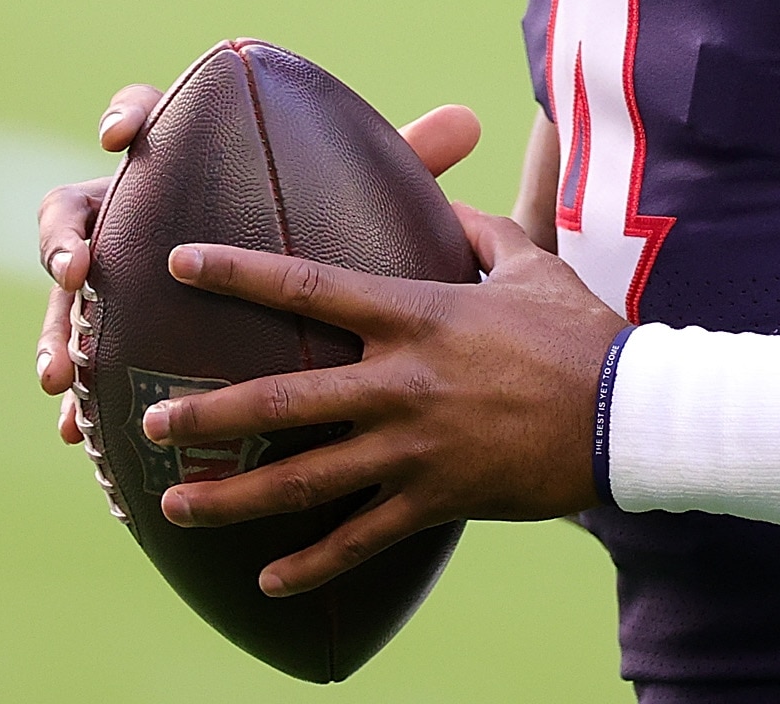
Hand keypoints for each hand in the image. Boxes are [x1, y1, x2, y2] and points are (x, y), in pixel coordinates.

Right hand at [32, 86, 483, 442]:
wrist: (283, 310)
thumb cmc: (316, 230)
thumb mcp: (357, 200)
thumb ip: (398, 160)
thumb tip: (467, 120)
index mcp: (182, 166)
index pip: (144, 121)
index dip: (128, 117)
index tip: (125, 138)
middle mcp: (133, 217)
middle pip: (75, 210)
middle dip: (64, 236)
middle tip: (76, 268)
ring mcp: (110, 283)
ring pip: (64, 298)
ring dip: (55, 328)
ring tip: (61, 371)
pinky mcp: (109, 343)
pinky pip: (77, 365)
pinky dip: (73, 395)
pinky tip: (72, 428)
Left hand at [138, 210, 623, 595]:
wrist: (629, 412)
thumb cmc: (581, 331)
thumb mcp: (530, 262)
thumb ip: (477, 230)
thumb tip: (445, 199)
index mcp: (417, 314)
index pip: (311, 285)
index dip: (240, 272)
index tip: (181, 262)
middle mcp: (401, 381)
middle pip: (283, 399)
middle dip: (209, 412)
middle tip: (150, 418)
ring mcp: (415, 447)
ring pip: (304, 478)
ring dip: (233, 496)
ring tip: (173, 502)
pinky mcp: (437, 498)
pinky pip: (361, 539)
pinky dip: (312, 564)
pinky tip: (267, 581)